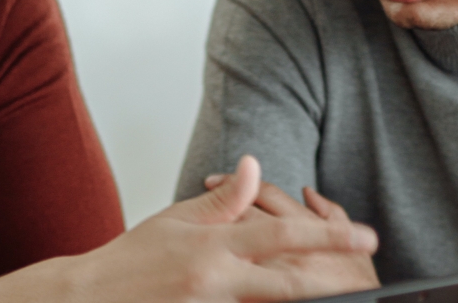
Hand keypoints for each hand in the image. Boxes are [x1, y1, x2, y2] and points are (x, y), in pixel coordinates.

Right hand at [0, 155, 377, 302]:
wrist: (88, 300)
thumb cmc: (132, 259)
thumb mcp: (177, 220)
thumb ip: (224, 201)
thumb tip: (254, 167)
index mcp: (213, 246)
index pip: (282, 236)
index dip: (328, 235)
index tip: (364, 235)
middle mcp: (217, 281)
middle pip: (290, 282)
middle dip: (335, 276)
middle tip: (369, 268)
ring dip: (307, 299)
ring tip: (342, 291)